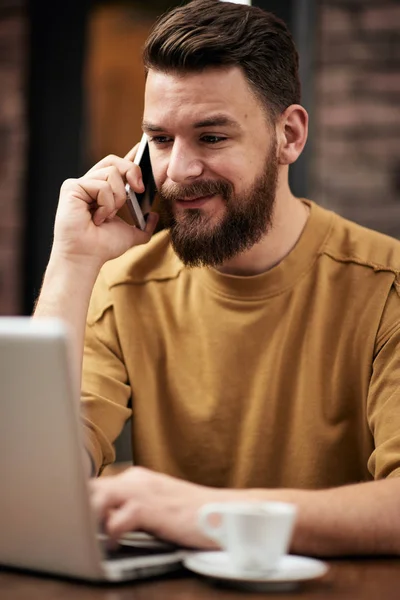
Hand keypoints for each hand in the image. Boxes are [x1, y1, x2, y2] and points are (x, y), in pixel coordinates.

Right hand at [52, 145, 158, 267]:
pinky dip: (106, 204)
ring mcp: (79, 185)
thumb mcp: (130, 235)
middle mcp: (89, 184)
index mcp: (101, 191)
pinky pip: (101, 185)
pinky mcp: (72, 188)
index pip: (116, 166)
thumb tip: (154, 216)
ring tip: (107, 216)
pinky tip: (97, 218)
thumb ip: (144, 227)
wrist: (87, 257)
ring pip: (111, 174)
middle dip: (132, 171)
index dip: (129, 155)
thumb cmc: (102, 247)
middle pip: (114, 161)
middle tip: (140, 188)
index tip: (143, 147)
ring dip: (117, 198)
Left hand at [89, 467, 227, 547]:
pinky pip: (120, 518)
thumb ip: (132, 506)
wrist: (225, 513)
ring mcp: (145, 492)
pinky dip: (112, 532)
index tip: (74, 519)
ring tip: (93, 537)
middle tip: (80, 531)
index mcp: (137, 477)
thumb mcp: (157, 505)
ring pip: (99, 497)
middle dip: (80, 508)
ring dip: (91, 518)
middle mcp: (138, 479)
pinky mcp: (154, 508)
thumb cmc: (191, 515)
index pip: (95, 484)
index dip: (79, 502)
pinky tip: (115, 544)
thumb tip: (102, 521)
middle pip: (91, 487)